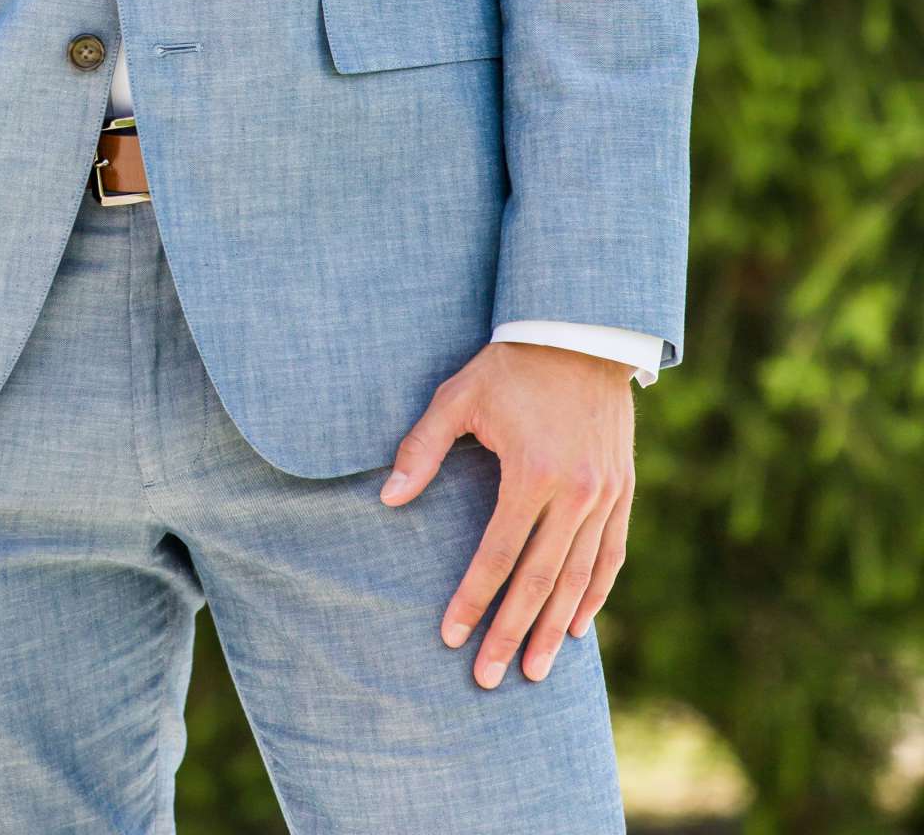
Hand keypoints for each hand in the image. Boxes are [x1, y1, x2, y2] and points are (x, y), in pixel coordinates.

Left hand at [379, 339, 635, 687]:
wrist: (580, 333)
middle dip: (512, 633)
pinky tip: (580, 626)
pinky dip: (595, 594)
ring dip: (556, 628)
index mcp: (533, 472)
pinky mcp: (622, 490)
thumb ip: (423, 448)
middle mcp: (575, 492)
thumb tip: (388, 499)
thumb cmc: (510, 365)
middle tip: (488, 677)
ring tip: (536, 671)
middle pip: (539, 580)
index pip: (497, 554)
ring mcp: (605, 495)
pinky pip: (610, 555)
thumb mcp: (459, 396)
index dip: (472, 598)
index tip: (450, 636)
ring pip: (579, 579)